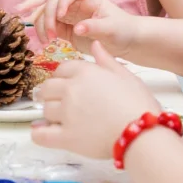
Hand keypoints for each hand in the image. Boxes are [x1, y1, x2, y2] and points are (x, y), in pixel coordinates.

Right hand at [15, 0, 137, 56]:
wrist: (124, 42)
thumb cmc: (122, 30)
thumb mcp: (112, 28)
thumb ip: (95, 27)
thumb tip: (76, 28)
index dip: (63, 0)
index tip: (61, 15)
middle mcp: (73, 0)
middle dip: (38, 7)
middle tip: (29, 20)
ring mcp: (66, 12)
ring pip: (44, 10)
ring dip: (39, 23)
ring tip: (45, 39)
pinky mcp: (62, 26)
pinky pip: (46, 24)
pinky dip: (40, 31)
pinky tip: (42, 41)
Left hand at [31, 41, 160, 158]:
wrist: (144, 135)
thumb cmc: (139, 104)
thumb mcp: (126, 76)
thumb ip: (106, 60)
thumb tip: (95, 44)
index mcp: (84, 72)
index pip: (61, 69)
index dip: (63, 77)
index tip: (67, 85)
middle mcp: (71, 89)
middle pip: (47, 88)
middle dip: (51, 94)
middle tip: (59, 102)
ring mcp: (66, 113)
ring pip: (45, 109)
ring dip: (49, 114)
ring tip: (57, 119)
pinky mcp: (66, 137)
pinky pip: (41, 134)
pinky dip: (38, 133)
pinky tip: (40, 131)